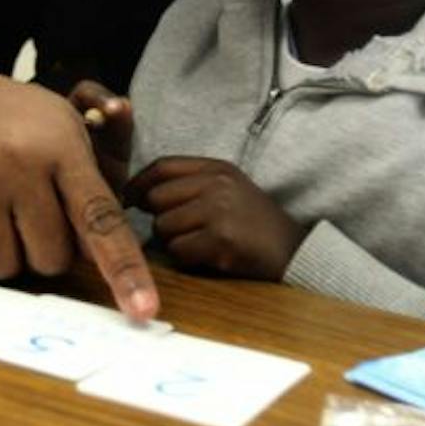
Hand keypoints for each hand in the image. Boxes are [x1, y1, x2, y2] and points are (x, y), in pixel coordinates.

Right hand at [0, 57, 158, 320]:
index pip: (99, 218)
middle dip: (46, 249)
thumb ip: (97, 175)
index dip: (124, 268)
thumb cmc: (14, 118)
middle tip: (32, 211)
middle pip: (51, 259)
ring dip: (7, 253)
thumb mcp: (64, 123)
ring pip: (6, 267)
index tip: (143, 310)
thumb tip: (103, 237)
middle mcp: (18, 164)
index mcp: (60, 145)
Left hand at [128, 156, 304, 281]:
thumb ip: (191, 186)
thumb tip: (138, 194)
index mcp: (217, 168)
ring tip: (199, 245)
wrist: (296, 252)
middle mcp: (217, 183)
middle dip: (158, 218)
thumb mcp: (228, 190)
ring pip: (163, 226)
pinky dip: (186, 259)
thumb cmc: (255, 225)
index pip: (162, 166)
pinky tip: (208, 258)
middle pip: (156, 197)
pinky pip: (178, 250)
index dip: (139, 183)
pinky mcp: (221, 239)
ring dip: (172, 242)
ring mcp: (219, 209)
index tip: (129, 199)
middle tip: (176, 232)